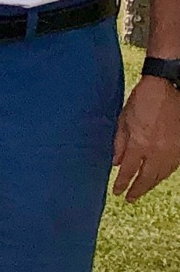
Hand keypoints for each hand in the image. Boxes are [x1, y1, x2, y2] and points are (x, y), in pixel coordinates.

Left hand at [113, 76, 179, 201]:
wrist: (166, 88)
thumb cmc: (141, 101)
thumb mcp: (123, 119)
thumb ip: (119, 143)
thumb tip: (116, 163)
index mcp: (140, 143)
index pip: (129, 170)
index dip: (122, 183)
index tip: (117, 191)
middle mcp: (157, 151)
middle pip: (147, 177)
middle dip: (137, 190)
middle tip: (129, 199)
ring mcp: (172, 150)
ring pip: (162, 174)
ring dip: (151, 184)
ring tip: (142, 191)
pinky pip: (172, 167)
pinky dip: (163, 174)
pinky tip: (157, 177)